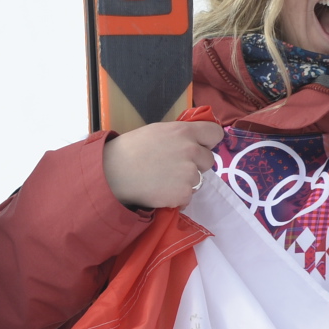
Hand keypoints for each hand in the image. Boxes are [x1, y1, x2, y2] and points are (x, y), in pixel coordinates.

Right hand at [102, 120, 224, 210]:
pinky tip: (160, 190)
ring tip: (163, 179)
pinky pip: (188, 196)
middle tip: (174, 166)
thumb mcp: (158, 131)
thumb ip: (181, 135)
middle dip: (196, 164)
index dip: (208, 141)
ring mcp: (189, 173)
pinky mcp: (183, 193)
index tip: (200, 146)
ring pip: (198, 180)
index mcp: (184, 131)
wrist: (113, 173)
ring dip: (186, 182)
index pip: (215, 133)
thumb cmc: (132, 149)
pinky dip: (177, 197)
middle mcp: (191, 150)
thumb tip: (197, 141)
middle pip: (209, 160)